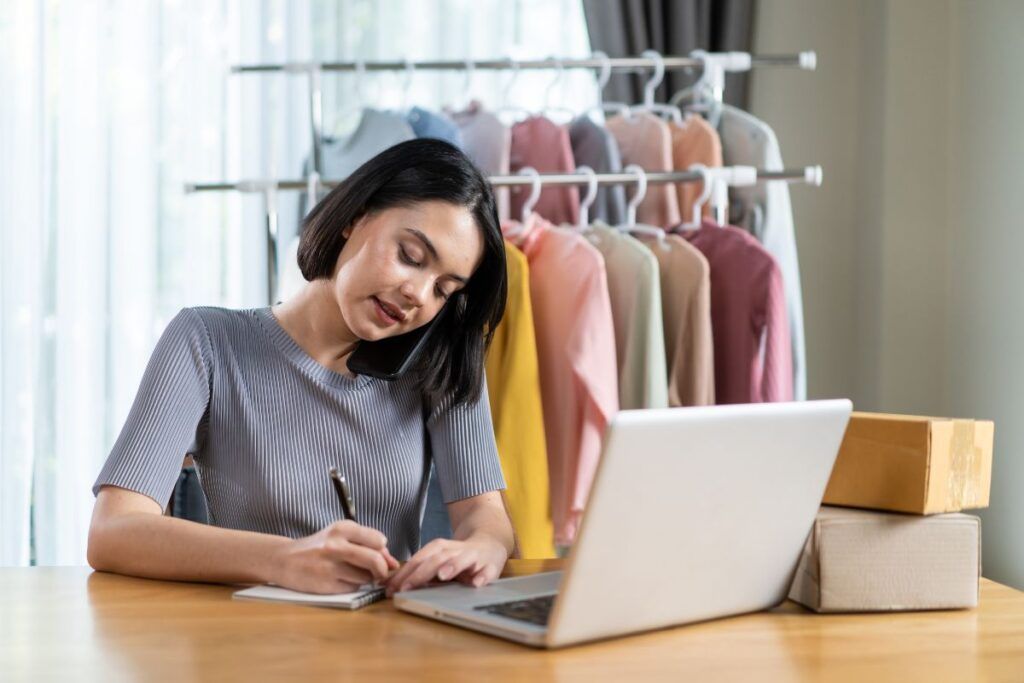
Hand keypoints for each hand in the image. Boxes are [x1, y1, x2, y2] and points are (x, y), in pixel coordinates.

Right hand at [267, 520, 399, 593]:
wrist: (284, 560)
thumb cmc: (318, 547)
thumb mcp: (339, 537)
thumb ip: (366, 545)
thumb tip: (394, 563)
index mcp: (342, 528)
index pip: (378, 540)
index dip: (384, 551)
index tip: (379, 555)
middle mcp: (336, 545)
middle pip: (375, 560)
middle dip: (382, 569)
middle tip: (378, 572)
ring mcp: (330, 566)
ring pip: (366, 577)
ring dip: (366, 579)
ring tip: (352, 573)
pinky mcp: (326, 585)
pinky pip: (353, 588)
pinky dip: (353, 586)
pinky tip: (340, 580)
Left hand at [384, 536, 507, 596]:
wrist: (490, 543)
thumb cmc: (458, 557)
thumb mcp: (437, 560)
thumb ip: (417, 571)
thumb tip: (389, 584)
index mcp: (439, 548)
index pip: (418, 559)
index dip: (404, 573)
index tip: (390, 588)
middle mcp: (455, 550)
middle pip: (436, 559)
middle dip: (421, 574)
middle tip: (406, 587)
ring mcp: (474, 557)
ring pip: (462, 559)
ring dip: (452, 566)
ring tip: (443, 576)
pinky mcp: (491, 566)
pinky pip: (488, 571)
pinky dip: (483, 576)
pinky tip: (477, 584)